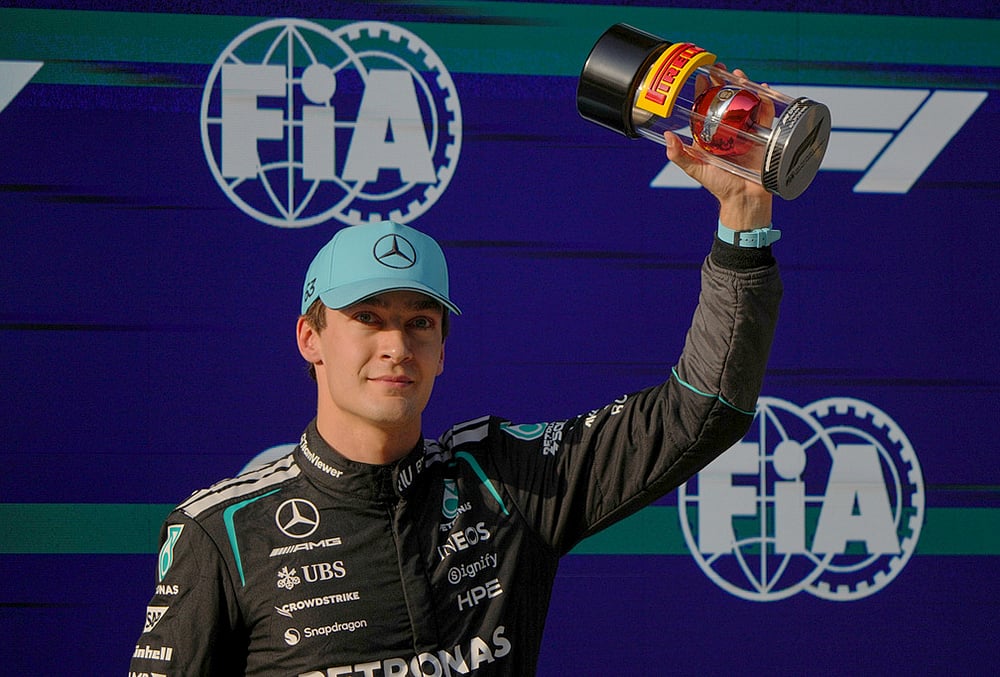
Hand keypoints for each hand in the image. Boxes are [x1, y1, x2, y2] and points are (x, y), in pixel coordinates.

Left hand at [664, 68, 772, 229]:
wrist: (745, 199)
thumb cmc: (719, 185)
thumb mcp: (696, 169)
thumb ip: (680, 155)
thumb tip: (669, 136)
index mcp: (711, 135)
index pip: (706, 107)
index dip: (703, 91)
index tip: (701, 76)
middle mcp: (729, 130)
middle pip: (727, 100)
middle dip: (724, 82)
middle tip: (721, 68)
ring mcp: (746, 131)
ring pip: (746, 102)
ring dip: (744, 86)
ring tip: (738, 75)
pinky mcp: (764, 135)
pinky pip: (766, 114)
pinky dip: (766, 100)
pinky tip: (763, 89)